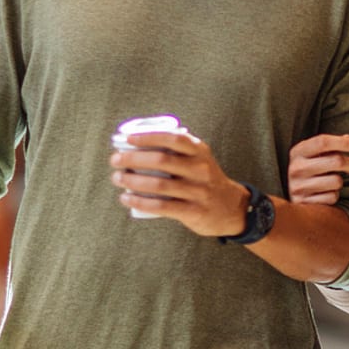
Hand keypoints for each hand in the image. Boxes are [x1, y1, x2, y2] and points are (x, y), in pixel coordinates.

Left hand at [109, 130, 248, 236]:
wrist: (232, 208)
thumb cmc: (206, 180)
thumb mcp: (199, 159)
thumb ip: (177, 151)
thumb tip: (137, 144)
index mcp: (200, 152)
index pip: (173, 138)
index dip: (148, 137)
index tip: (128, 139)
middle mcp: (201, 169)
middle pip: (161, 161)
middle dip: (133, 159)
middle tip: (116, 160)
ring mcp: (198, 191)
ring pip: (158, 184)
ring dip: (132, 181)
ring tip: (117, 178)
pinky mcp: (193, 211)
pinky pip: (161, 206)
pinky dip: (140, 201)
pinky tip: (126, 198)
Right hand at [288, 134, 348, 204]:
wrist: (292, 199)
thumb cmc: (310, 170)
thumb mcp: (315, 154)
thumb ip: (331, 146)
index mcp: (298, 152)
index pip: (323, 142)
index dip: (342, 142)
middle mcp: (296, 168)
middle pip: (336, 160)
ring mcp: (298, 186)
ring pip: (336, 181)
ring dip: (339, 182)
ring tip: (332, 181)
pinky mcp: (304, 203)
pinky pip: (332, 197)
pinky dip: (333, 196)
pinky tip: (325, 193)